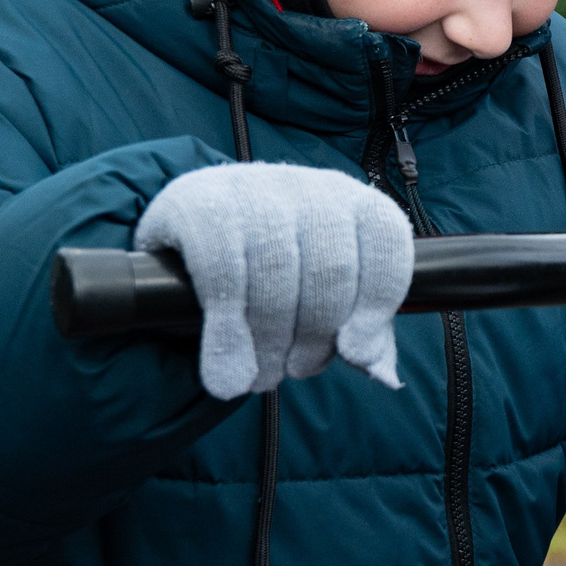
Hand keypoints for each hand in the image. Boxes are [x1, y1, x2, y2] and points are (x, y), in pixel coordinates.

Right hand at [133, 163, 414, 399]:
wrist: (180, 242)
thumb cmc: (266, 273)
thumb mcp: (320, 297)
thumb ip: (359, 330)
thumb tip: (379, 372)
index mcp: (348, 200)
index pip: (385, 236)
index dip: (376, 301)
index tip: (354, 353)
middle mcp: (305, 186)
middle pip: (330, 266)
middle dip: (317, 333)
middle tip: (297, 371)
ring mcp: (251, 188)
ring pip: (276, 273)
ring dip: (270, 341)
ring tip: (261, 378)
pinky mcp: (199, 203)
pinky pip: (222, 272)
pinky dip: (227, 331)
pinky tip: (226, 370)